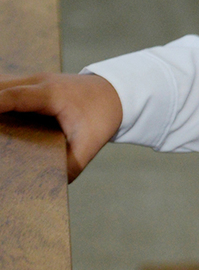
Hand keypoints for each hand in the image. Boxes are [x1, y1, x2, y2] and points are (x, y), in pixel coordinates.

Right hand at [0, 72, 122, 180]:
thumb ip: (69, 167)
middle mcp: (38, 82)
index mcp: (51, 94)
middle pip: (0, 86)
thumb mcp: (89, 145)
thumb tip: (47, 190)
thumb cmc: (101, 118)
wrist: (115, 92)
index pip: (15, 96)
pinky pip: (3, 87)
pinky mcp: (28, 84)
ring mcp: (32, 80)